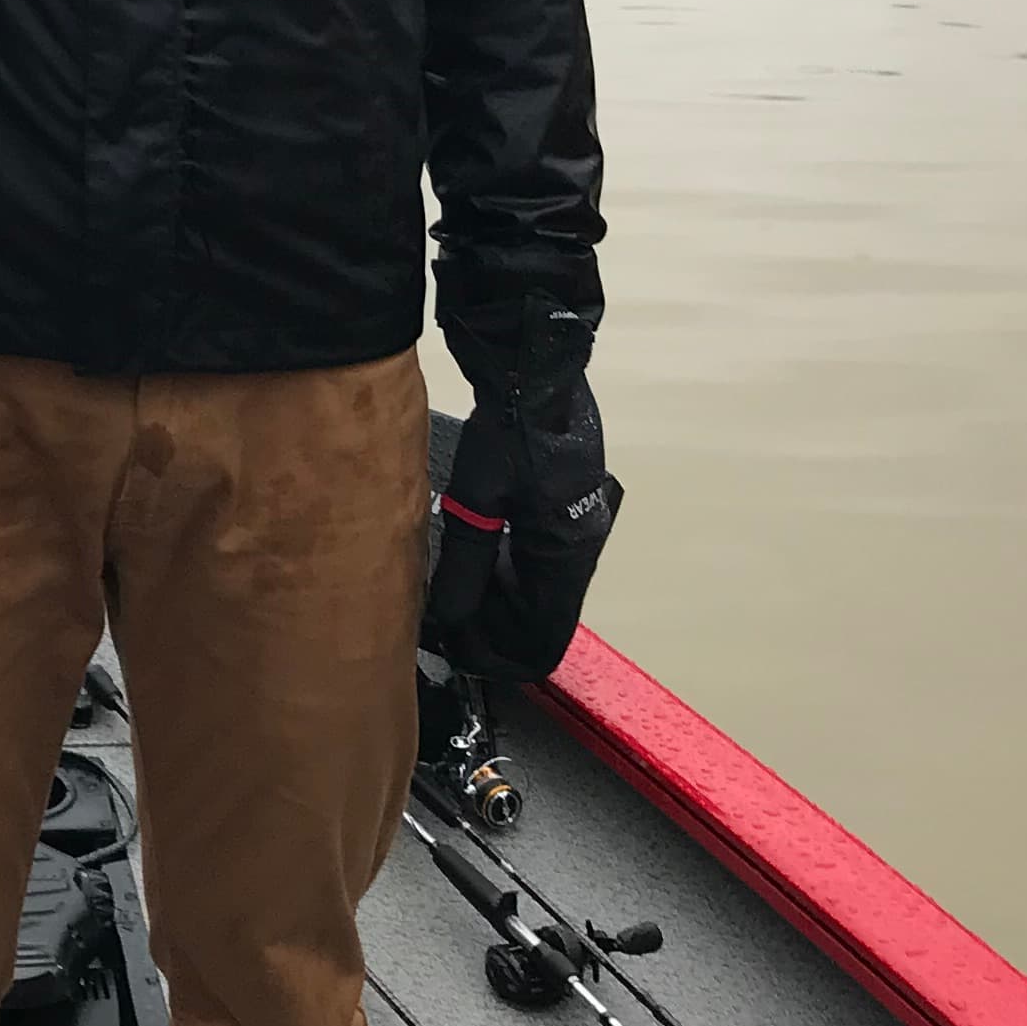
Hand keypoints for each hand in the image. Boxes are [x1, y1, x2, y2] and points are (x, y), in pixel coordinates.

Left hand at [421, 367, 618, 684]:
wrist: (533, 367)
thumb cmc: (510, 429)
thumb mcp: (477, 502)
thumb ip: (465, 565)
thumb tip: (449, 617)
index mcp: (567, 553)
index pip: (546, 639)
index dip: (503, 658)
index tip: (461, 651)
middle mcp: (581, 544)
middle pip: (542, 616)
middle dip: (493, 627)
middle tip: (445, 619)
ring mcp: (578, 523)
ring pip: (540, 587)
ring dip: (499, 598)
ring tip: (451, 589)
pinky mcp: (566, 503)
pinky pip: (540, 558)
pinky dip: (508, 568)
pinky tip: (474, 556)